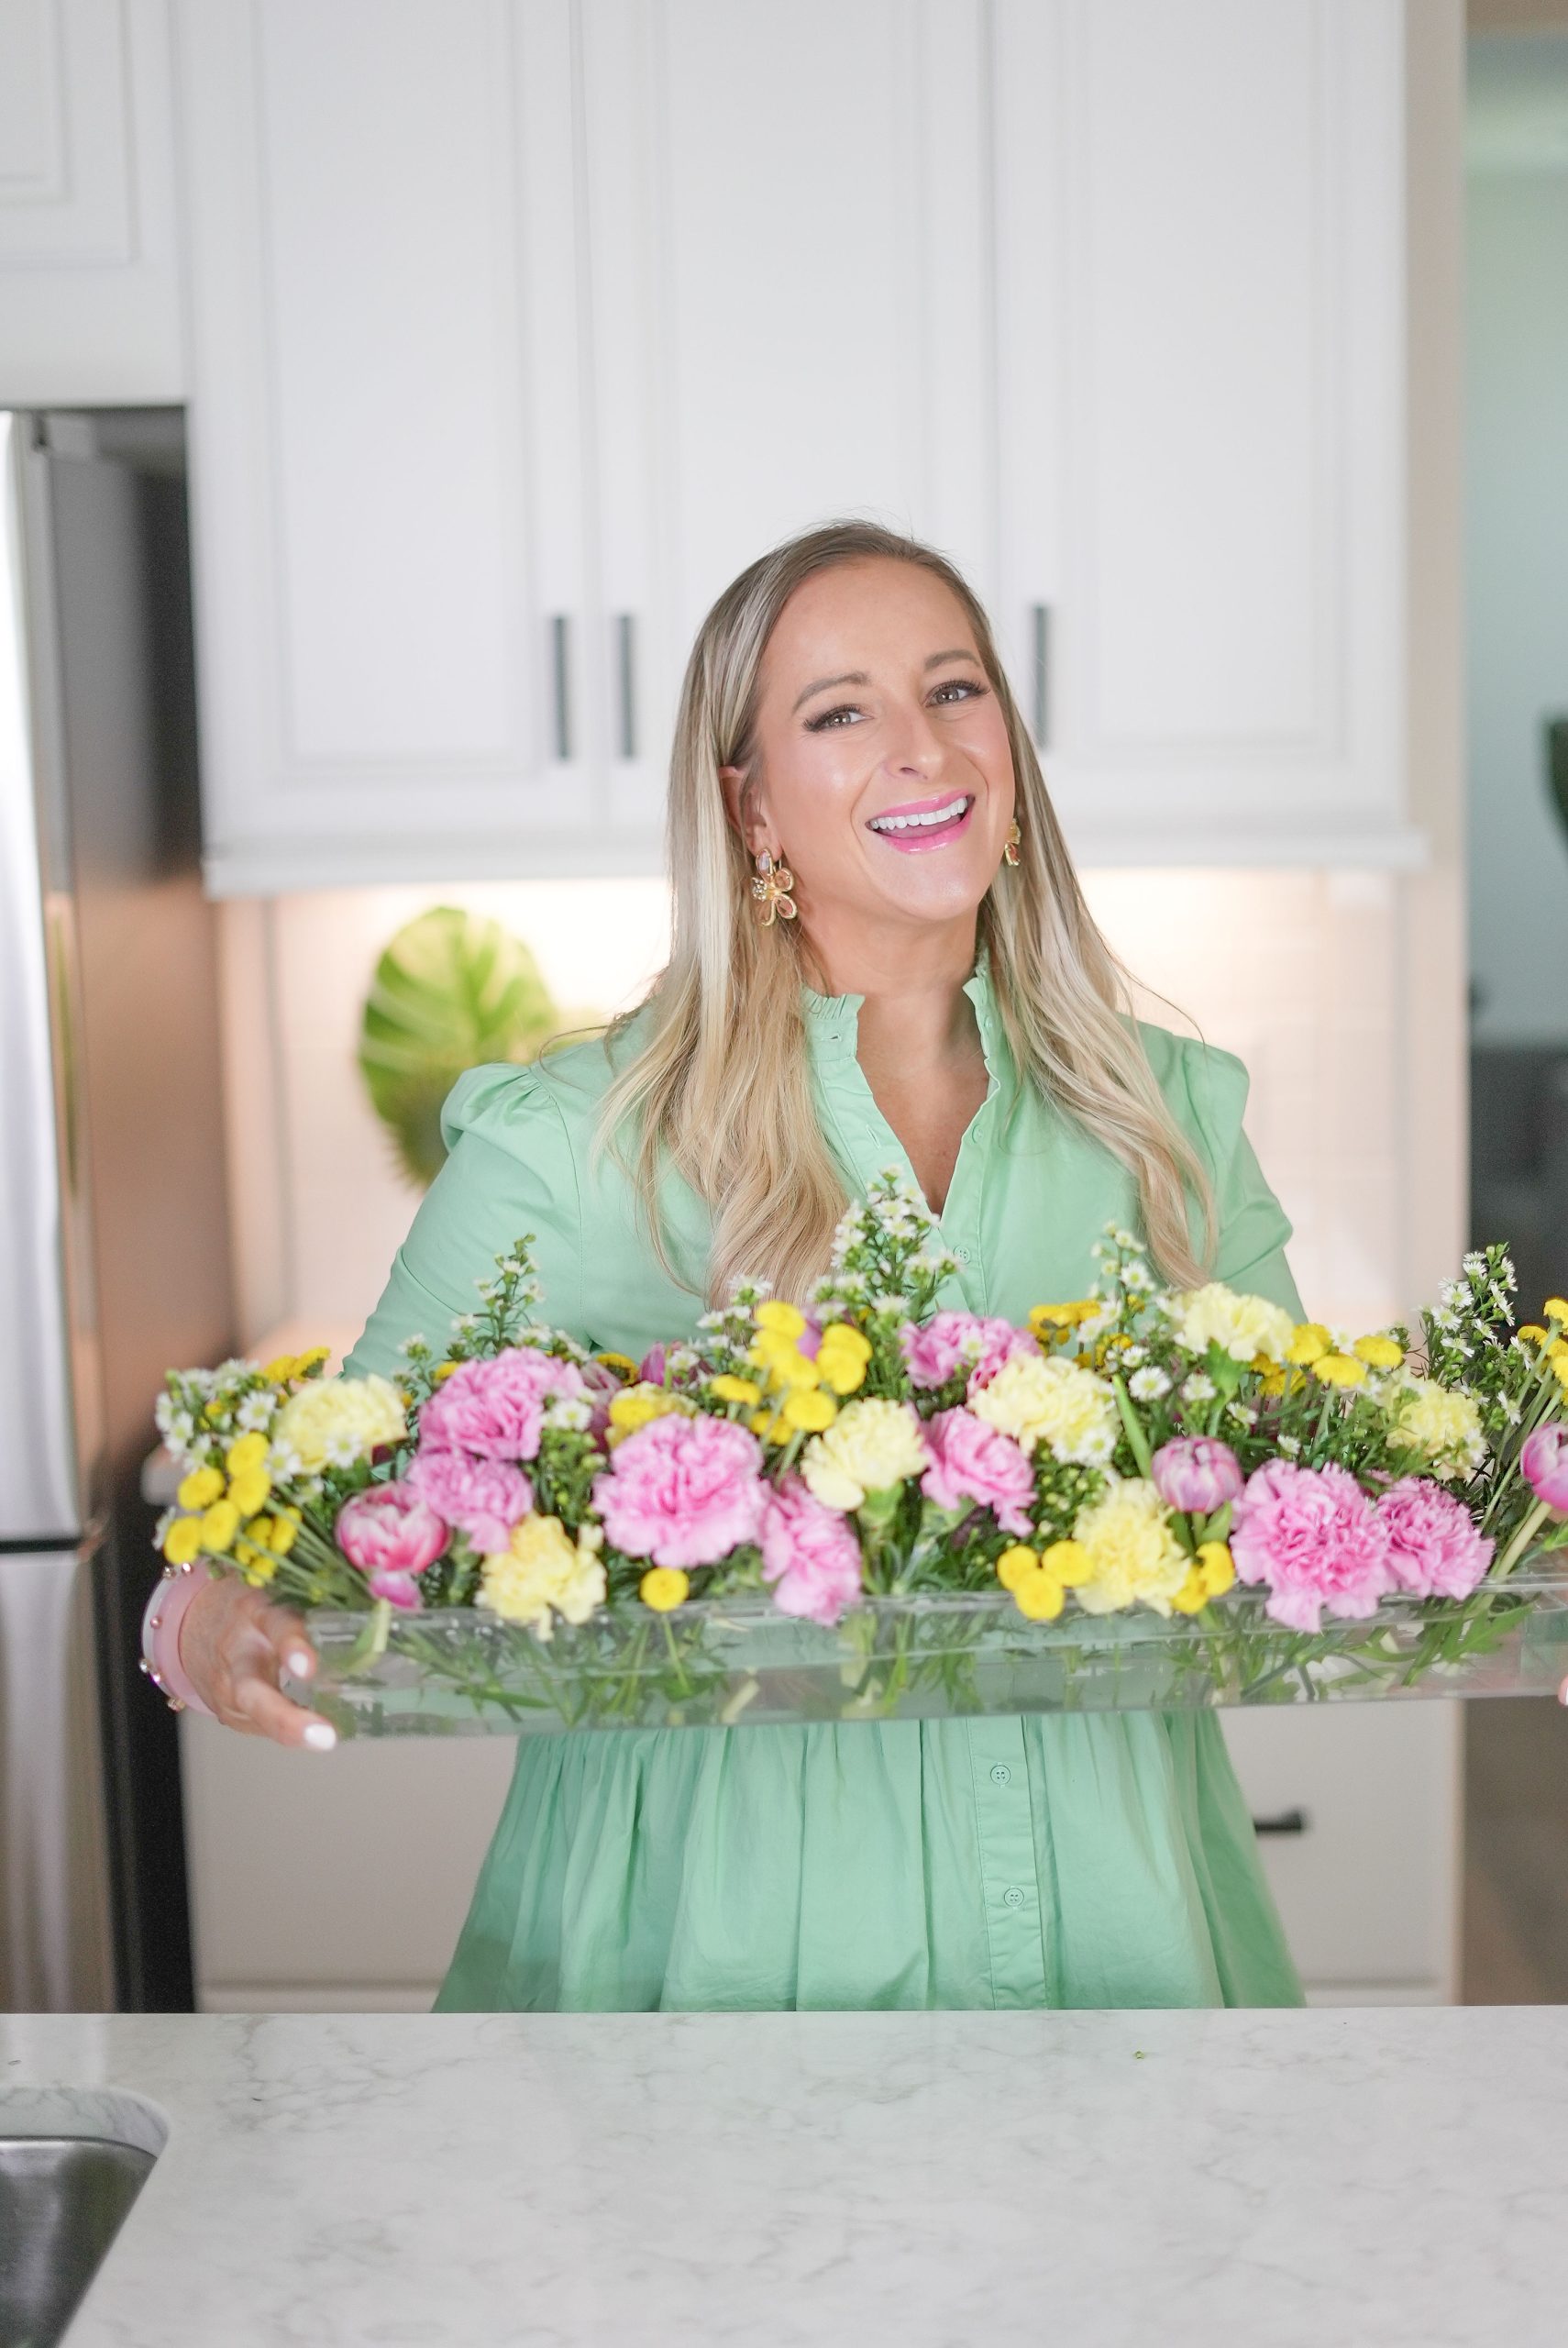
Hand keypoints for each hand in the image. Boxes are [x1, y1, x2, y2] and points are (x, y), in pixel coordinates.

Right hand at [178, 1573, 336, 1748]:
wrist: (192, 1627)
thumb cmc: (251, 1610)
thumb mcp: (276, 1597)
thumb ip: (312, 1611)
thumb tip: (377, 1626)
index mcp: (254, 1613)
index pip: (273, 1625)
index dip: (290, 1645)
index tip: (307, 1668)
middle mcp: (236, 1653)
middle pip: (251, 1691)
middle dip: (284, 1718)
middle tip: (323, 1736)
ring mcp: (226, 1688)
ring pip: (253, 1715)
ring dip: (289, 1730)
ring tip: (323, 1739)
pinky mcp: (225, 1711)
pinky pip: (259, 1725)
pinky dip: (287, 1731)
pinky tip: (312, 1734)